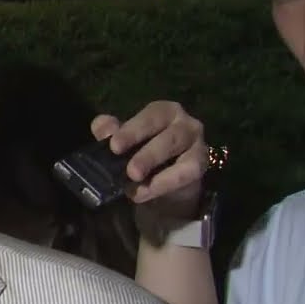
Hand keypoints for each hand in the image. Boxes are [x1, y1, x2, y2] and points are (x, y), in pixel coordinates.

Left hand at [91, 101, 206, 218]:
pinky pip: (187, 172)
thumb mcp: (122, 141)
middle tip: (129, 170)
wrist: (160, 184)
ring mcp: (197, 143)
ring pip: (180, 153)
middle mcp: (185, 122)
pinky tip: (146, 191)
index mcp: (163, 112)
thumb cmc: (140, 153)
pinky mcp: (200, 165)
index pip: (151, 115)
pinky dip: (166, 182)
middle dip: (147, 153)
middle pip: (169, 135)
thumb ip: (110, 131)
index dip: (133, 130)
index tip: (114, 146)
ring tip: (134, 178)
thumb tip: (103, 128)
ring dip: (156, 165)